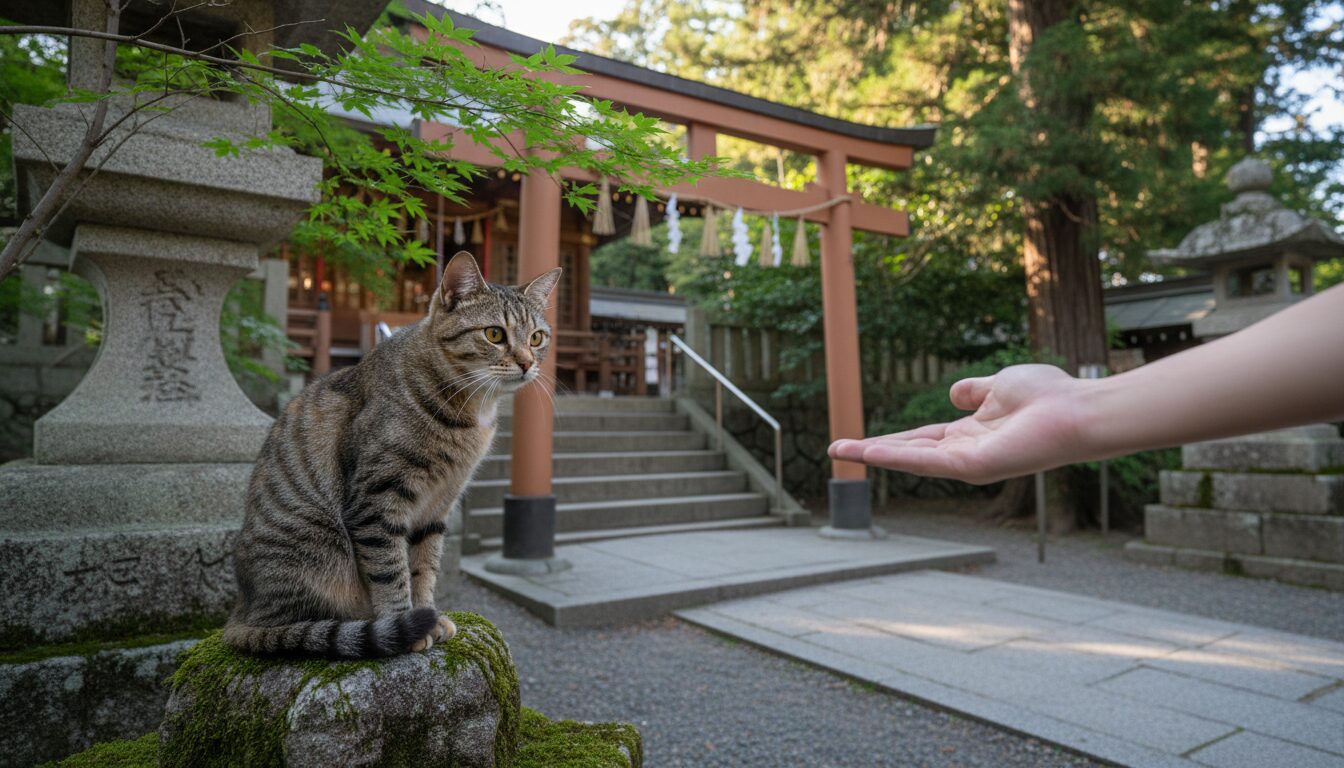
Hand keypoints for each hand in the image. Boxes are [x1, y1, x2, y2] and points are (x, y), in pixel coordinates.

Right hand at [828, 364, 1092, 483]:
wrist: (1076, 410)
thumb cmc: (1049, 397)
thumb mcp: (1000, 384)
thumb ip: (975, 390)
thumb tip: (954, 393)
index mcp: (970, 434)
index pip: (921, 439)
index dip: (891, 439)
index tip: (860, 442)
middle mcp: (964, 452)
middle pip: (908, 452)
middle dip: (870, 452)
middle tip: (835, 451)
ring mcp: (967, 462)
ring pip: (910, 459)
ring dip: (872, 455)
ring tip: (839, 452)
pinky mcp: (972, 466)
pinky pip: (926, 460)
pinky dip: (895, 457)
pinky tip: (869, 452)